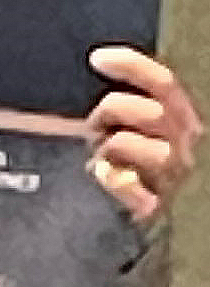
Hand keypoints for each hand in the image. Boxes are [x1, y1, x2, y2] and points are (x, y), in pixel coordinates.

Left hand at [88, 45, 198, 223]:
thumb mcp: (148, 131)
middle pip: (145, 110)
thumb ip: (139, 106)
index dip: (132, 66)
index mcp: (186, 122)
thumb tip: (103, 61)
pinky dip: (109, 177)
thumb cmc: (149, 173)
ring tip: (102, 159)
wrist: (165, 227)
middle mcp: (187, 147)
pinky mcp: (157, 207)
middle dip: (110, 113)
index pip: (164, 84)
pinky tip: (105, 177)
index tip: (97, 59)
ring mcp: (174, 178)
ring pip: (126, 142)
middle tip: (99, 129)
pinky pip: (123, 182)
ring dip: (105, 146)